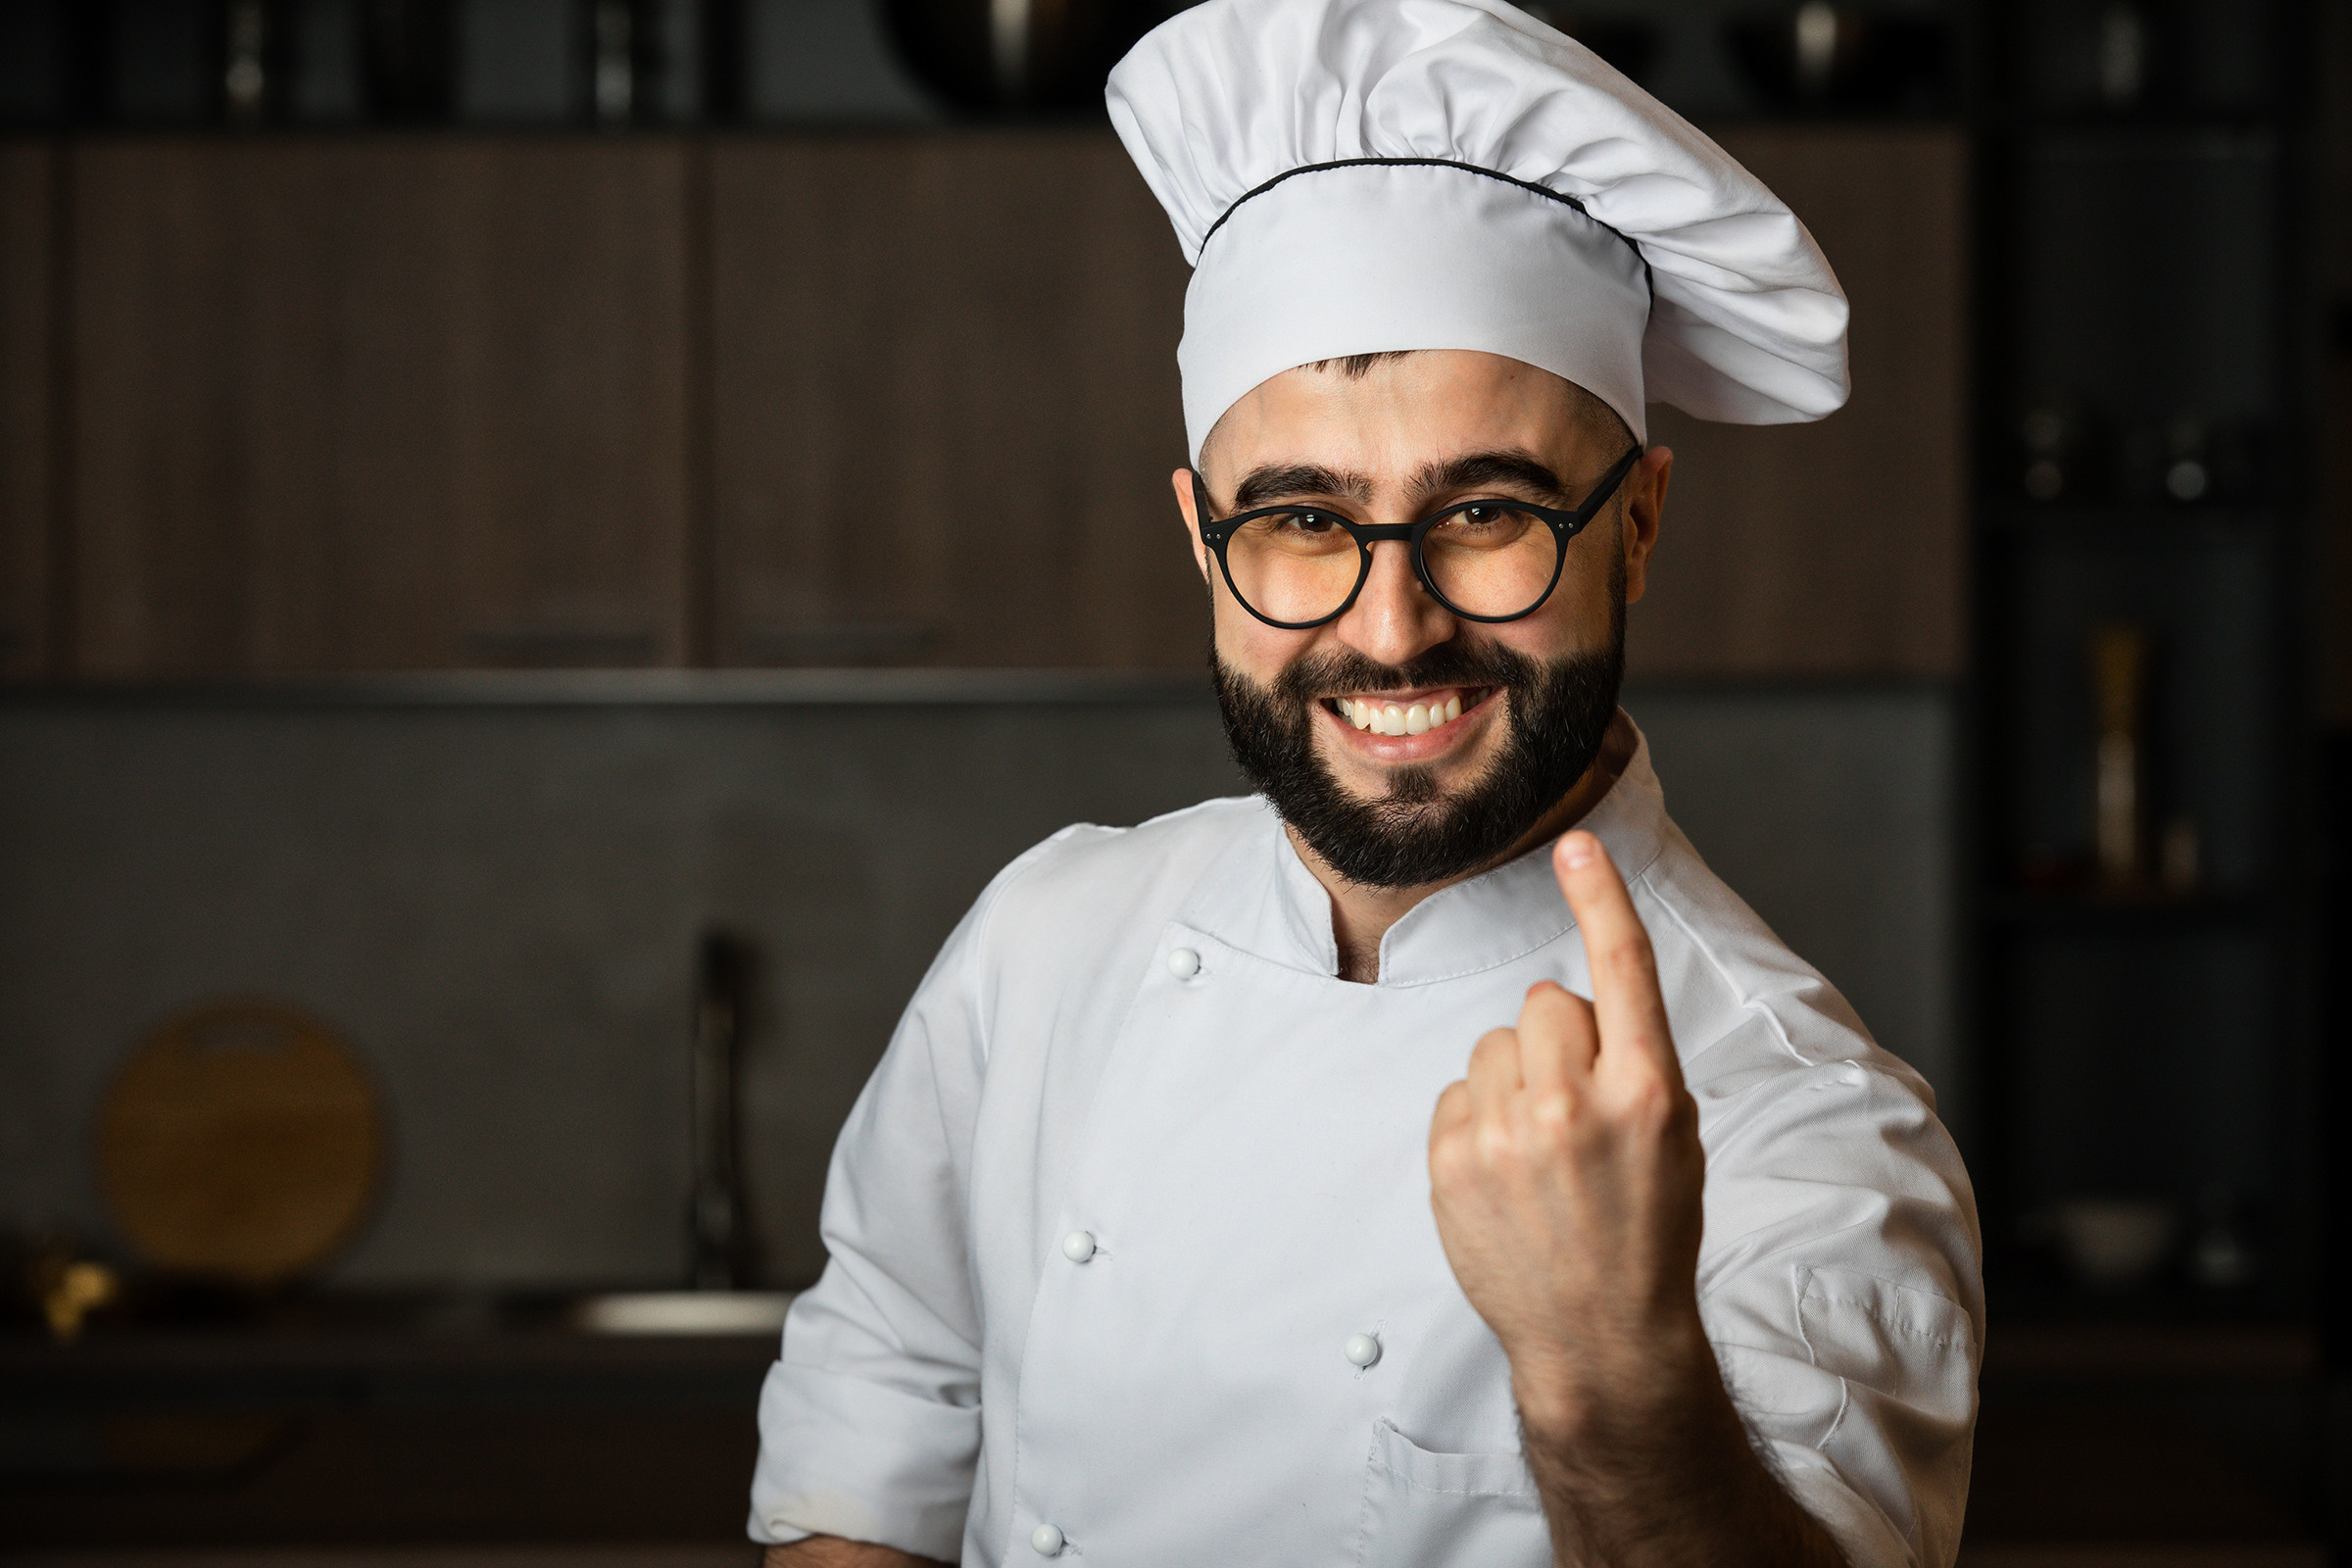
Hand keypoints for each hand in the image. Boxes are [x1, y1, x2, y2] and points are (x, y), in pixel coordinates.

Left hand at [1427, 830, 1709, 1438]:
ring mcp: (1506, 1134)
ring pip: (1494, 1043)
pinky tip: (1504, 1174)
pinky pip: (1456, 1091)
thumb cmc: (1646, 1231)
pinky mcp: (1452, 1159)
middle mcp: (1575, 1104)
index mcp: (1647, 1092)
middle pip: (1544, 1000)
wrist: (1600, 1336)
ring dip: (1513, 1079)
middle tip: (1578, 1111)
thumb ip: (1628, 1061)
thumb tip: (1563, 1003)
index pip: (1622, 971)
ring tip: (1540, 1152)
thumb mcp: (1673, 1139)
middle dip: (1557, 1039)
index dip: (1600, 899)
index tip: (1575, 845)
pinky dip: (1476, 1120)